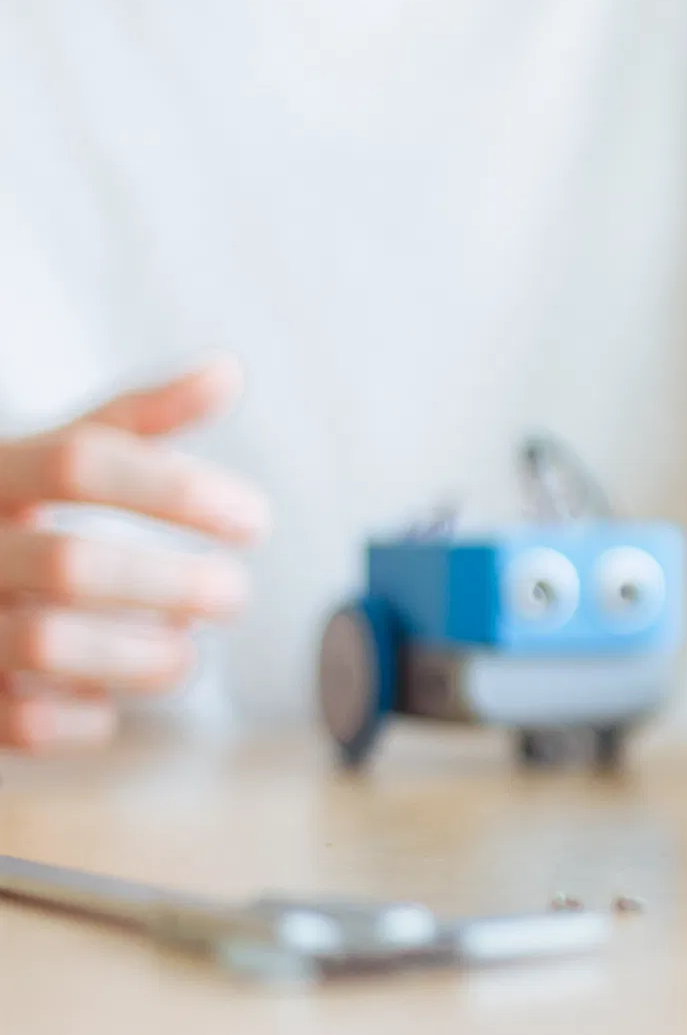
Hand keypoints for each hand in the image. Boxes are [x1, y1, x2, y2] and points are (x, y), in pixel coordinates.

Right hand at [0, 356, 268, 751]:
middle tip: (235, 593)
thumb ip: (134, 421)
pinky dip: (84, 718)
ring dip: (140, 656)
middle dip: (174, 583)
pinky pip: (24, 721)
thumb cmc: (4, 514)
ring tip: (183, 652)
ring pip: (49, 644)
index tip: (255, 520)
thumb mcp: (50, 455)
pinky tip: (107, 701)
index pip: (82, 461)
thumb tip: (226, 371)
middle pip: (72, 563)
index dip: (177, 490)